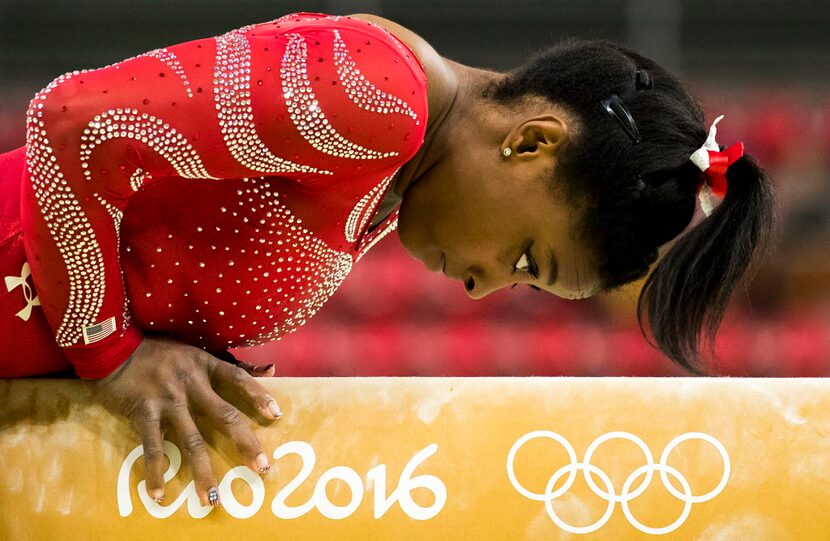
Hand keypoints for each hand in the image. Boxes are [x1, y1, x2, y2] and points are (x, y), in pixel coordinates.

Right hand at [92, 335, 281, 507]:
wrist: (113, 346)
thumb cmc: (159, 352)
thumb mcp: (196, 352)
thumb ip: (233, 364)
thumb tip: (272, 368)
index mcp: (205, 365)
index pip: (238, 378)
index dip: (258, 396)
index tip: (276, 416)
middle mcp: (191, 382)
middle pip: (225, 415)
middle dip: (245, 443)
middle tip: (261, 468)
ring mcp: (168, 399)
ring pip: (192, 440)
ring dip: (204, 471)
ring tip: (213, 498)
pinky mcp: (144, 412)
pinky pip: (153, 447)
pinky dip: (156, 472)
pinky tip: (160, 494)